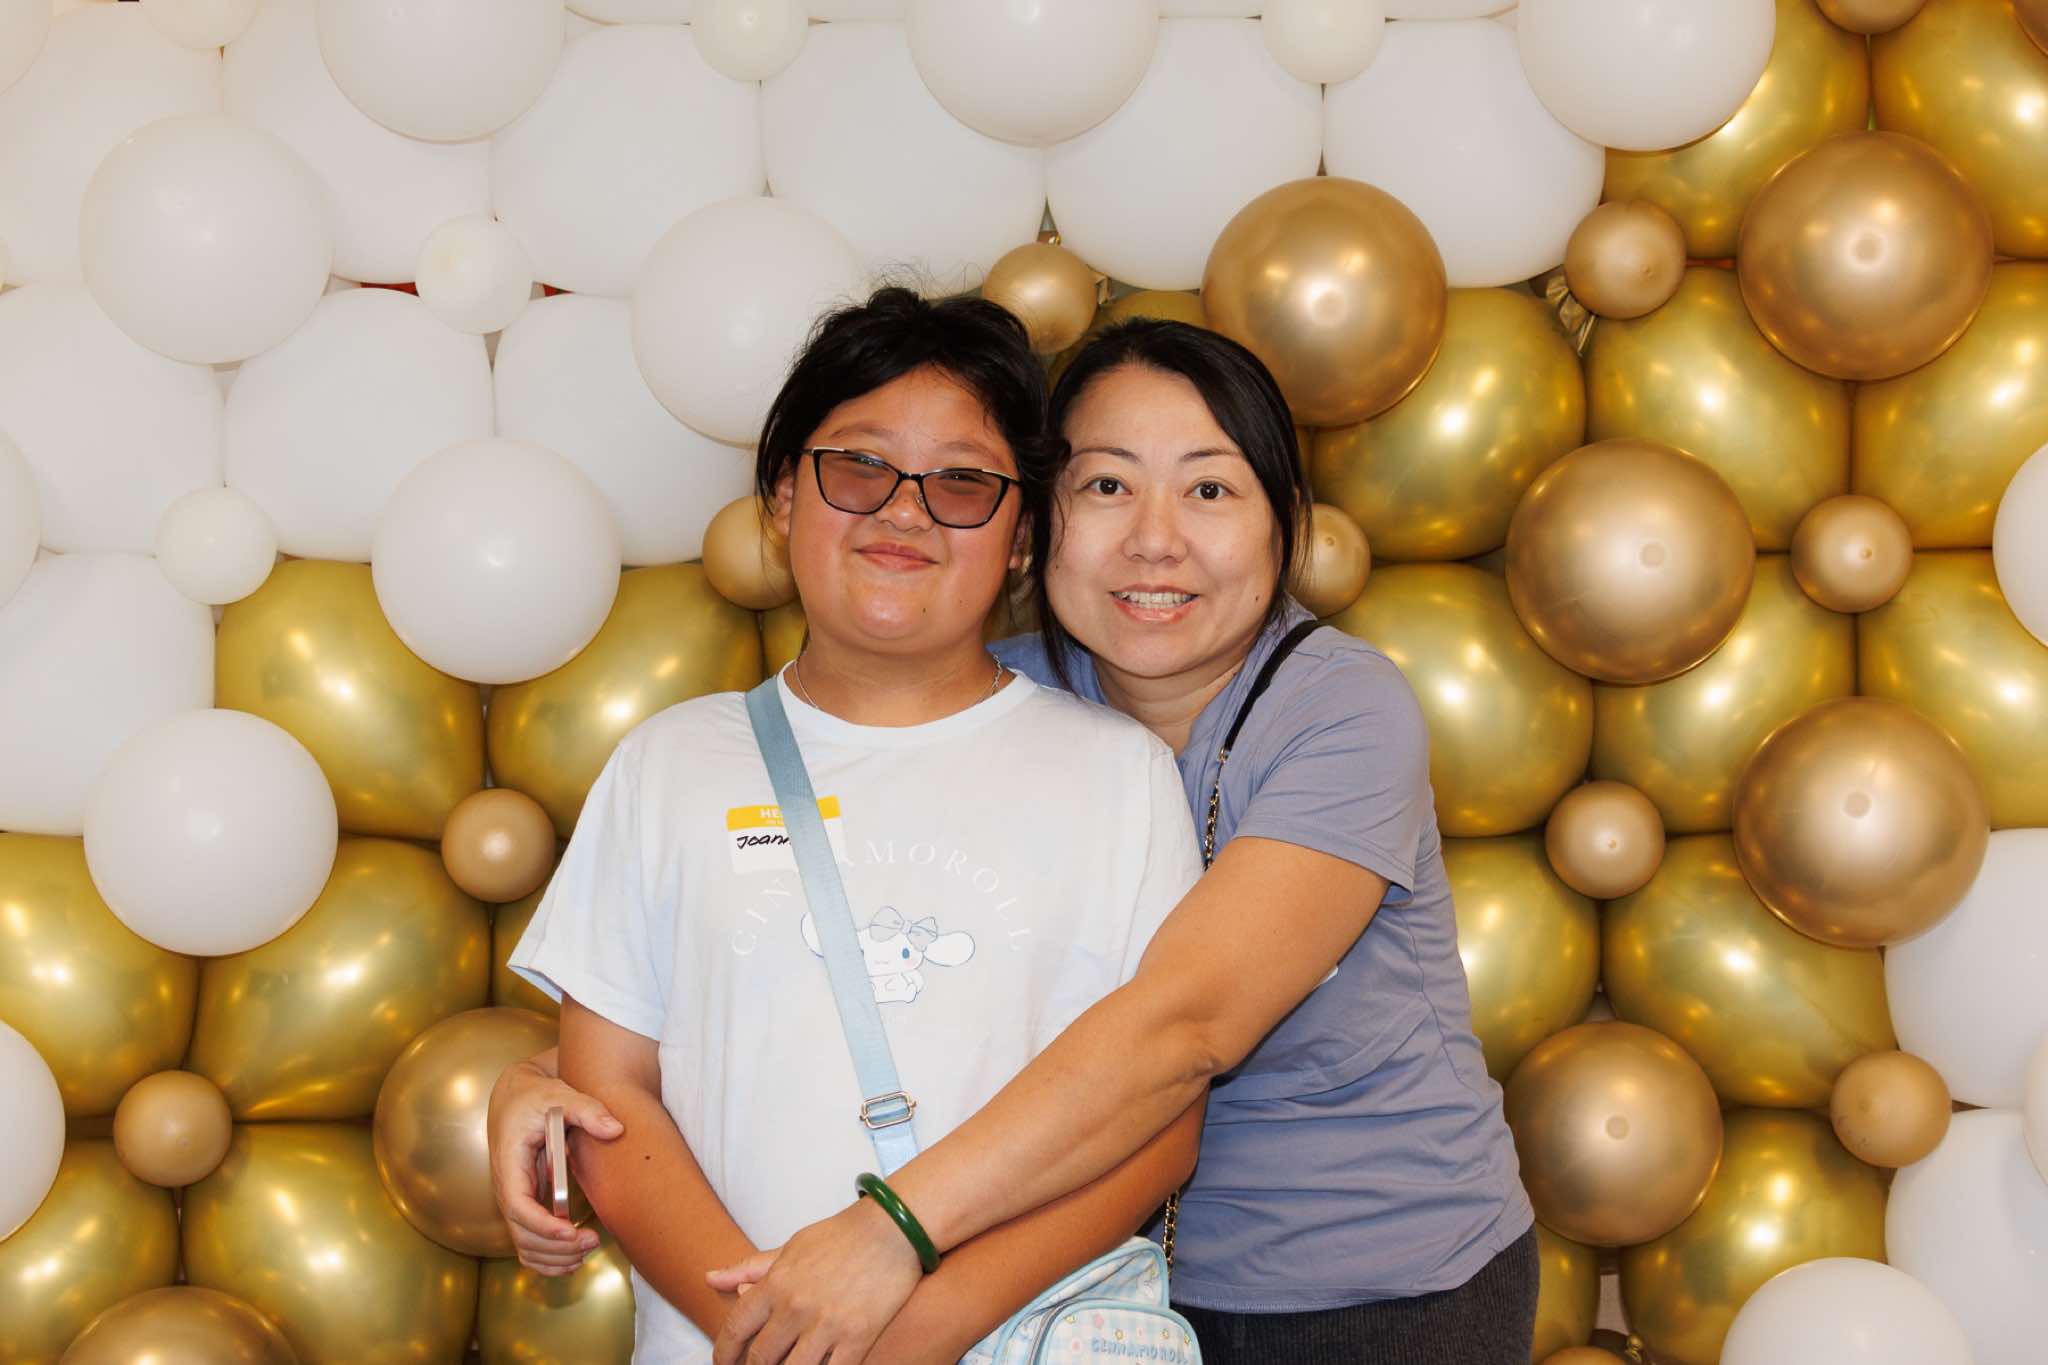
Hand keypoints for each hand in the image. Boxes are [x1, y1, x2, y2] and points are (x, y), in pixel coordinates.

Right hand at [488, 1047, 623, 1274]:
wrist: (516, 1098)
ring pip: (524, 1245)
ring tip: (587, 1251)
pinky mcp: (526, 1205)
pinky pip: (529, 1243)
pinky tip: (573, 1261)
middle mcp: (507, 1188)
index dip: (542, 1225)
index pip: (518, 1206)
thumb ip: (588, 1110)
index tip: (571, 1231)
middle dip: (556, 1246)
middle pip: (522, 1234)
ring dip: (553, 1257)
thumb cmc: (537, 1097)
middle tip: (592, 1241)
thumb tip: (615, 1130)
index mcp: (510, 1163)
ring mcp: (515, 1200)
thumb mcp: (561, 1094)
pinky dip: (548, 1259)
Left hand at [709, 1196, 922, 1364]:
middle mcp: (796, 1307)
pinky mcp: (858, 1338)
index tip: (723, 1363)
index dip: (723, 1353)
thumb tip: (711, 1279)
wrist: (893, 1229)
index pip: (735, 1329)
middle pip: (760, 1358)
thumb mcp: (791, 1247)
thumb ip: (751, 1268)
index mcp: (776, 1284)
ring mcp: (827, 1326)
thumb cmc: (840, 1236)